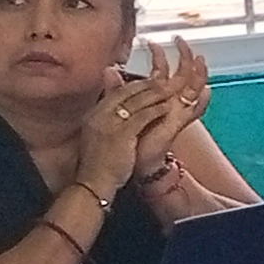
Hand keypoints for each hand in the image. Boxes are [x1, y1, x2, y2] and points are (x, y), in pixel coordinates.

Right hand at [72, 76, 164, 195]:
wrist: (92, 183)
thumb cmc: (99, 164)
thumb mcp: (100, 136)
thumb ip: (108, 120)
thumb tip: (120, 110)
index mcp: (94, 114)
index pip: (117, 92)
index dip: (136, 85)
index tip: (150, 81)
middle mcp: (100, 115)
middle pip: (126, 92)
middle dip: (148, 85)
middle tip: (165, 80)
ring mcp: (109, 123)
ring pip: (136, 101)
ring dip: (155, 94)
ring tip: (170, 89)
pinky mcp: (121, 134)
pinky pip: (142, 116)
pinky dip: (156, 109)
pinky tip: (167, 107)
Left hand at [126, 37, 208, 181]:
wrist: (130, 160)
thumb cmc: (127, 135)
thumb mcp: (121, 106)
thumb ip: (117, 88)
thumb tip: (109, 68)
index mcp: (155, 96)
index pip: (162, 70)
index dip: (159, 55)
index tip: (151, 41)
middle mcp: (168, 101)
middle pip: (183, 74)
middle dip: (184, 56)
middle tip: (179, 39)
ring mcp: (175, 111)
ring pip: (194, 88)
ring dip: (198, 73)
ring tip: (199, 58)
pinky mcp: (178, 123)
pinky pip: (194, 111)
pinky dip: (202, 101)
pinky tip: (205, 91)